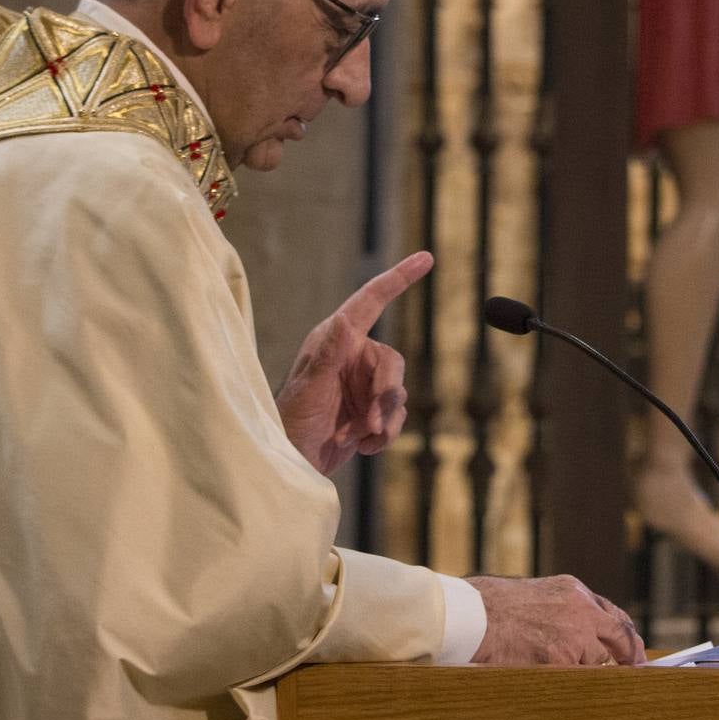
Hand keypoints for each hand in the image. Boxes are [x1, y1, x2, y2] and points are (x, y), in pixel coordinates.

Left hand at [276, 251, 432, 475]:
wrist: (295, 462)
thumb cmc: (293, 422)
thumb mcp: (309, 388)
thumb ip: (329, 354)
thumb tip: (344, 320)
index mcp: (336, 340)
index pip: (371, 301)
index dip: (399, 277)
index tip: (426, 258)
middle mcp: (352, 356)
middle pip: (393, 362)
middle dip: (387, 393)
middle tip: (375, 423)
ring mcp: (362, 384)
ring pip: (398, 392)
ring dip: (386, 419)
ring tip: (365, 437)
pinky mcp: (370, 410)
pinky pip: (397, 415)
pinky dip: (386, 434)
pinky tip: (364, 447)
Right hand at [467, 575, 645, 666]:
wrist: (475, 616)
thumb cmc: (496, 607)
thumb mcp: (539, 595)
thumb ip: (566, 610)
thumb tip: (588, 635)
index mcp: (574, 591)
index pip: (614, 616)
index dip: (626, 637)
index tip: (634, 652)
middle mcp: (581, 611)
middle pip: (620, 638)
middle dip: (630, 656)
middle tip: (635, 670)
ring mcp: (574, 636)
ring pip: (594, 662)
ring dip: (582, 669)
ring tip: (551, 662)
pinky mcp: (561, 659)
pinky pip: (576, 676)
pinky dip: (567, 679)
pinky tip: (545, 672)